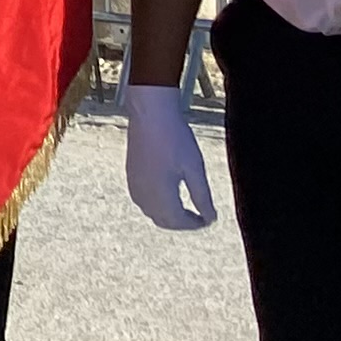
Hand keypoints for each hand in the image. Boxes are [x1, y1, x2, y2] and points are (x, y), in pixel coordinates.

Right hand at [125, 82, 215, 231]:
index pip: (178, 221)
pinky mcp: (130, 176)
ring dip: (168, 215)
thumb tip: (210, 218)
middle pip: (163, 221)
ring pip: (151, 212)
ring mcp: (134, 185)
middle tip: (199, 216)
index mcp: (160, 193)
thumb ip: (202, 197)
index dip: (195, 224)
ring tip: (186, 208)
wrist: (150, 116)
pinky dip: (157, 205)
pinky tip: (168, 195)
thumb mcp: (195, 169)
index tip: (208, 220)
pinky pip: (142, 201)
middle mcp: (143, 194)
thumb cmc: (175, 139)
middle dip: (182, 223)